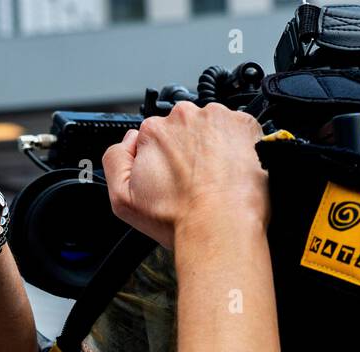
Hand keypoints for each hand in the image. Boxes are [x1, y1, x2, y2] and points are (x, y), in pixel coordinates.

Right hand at [101, 102, 267, 249]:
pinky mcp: (245, 125)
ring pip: (212, 128)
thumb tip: (129, 140)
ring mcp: (218, 118)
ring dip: (213, 147)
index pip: (154, 135)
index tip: (171, 176)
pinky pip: (239, 131)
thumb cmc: (178, 218)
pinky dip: (237, 147)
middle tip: (195, 179)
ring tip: (216, 178)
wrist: (220, 227)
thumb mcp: (122, 199)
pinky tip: (232, 171)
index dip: (162, 158)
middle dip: (188, 149)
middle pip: (184, 128)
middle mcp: (184, 117)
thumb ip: (114, 161)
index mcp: (154, 130)